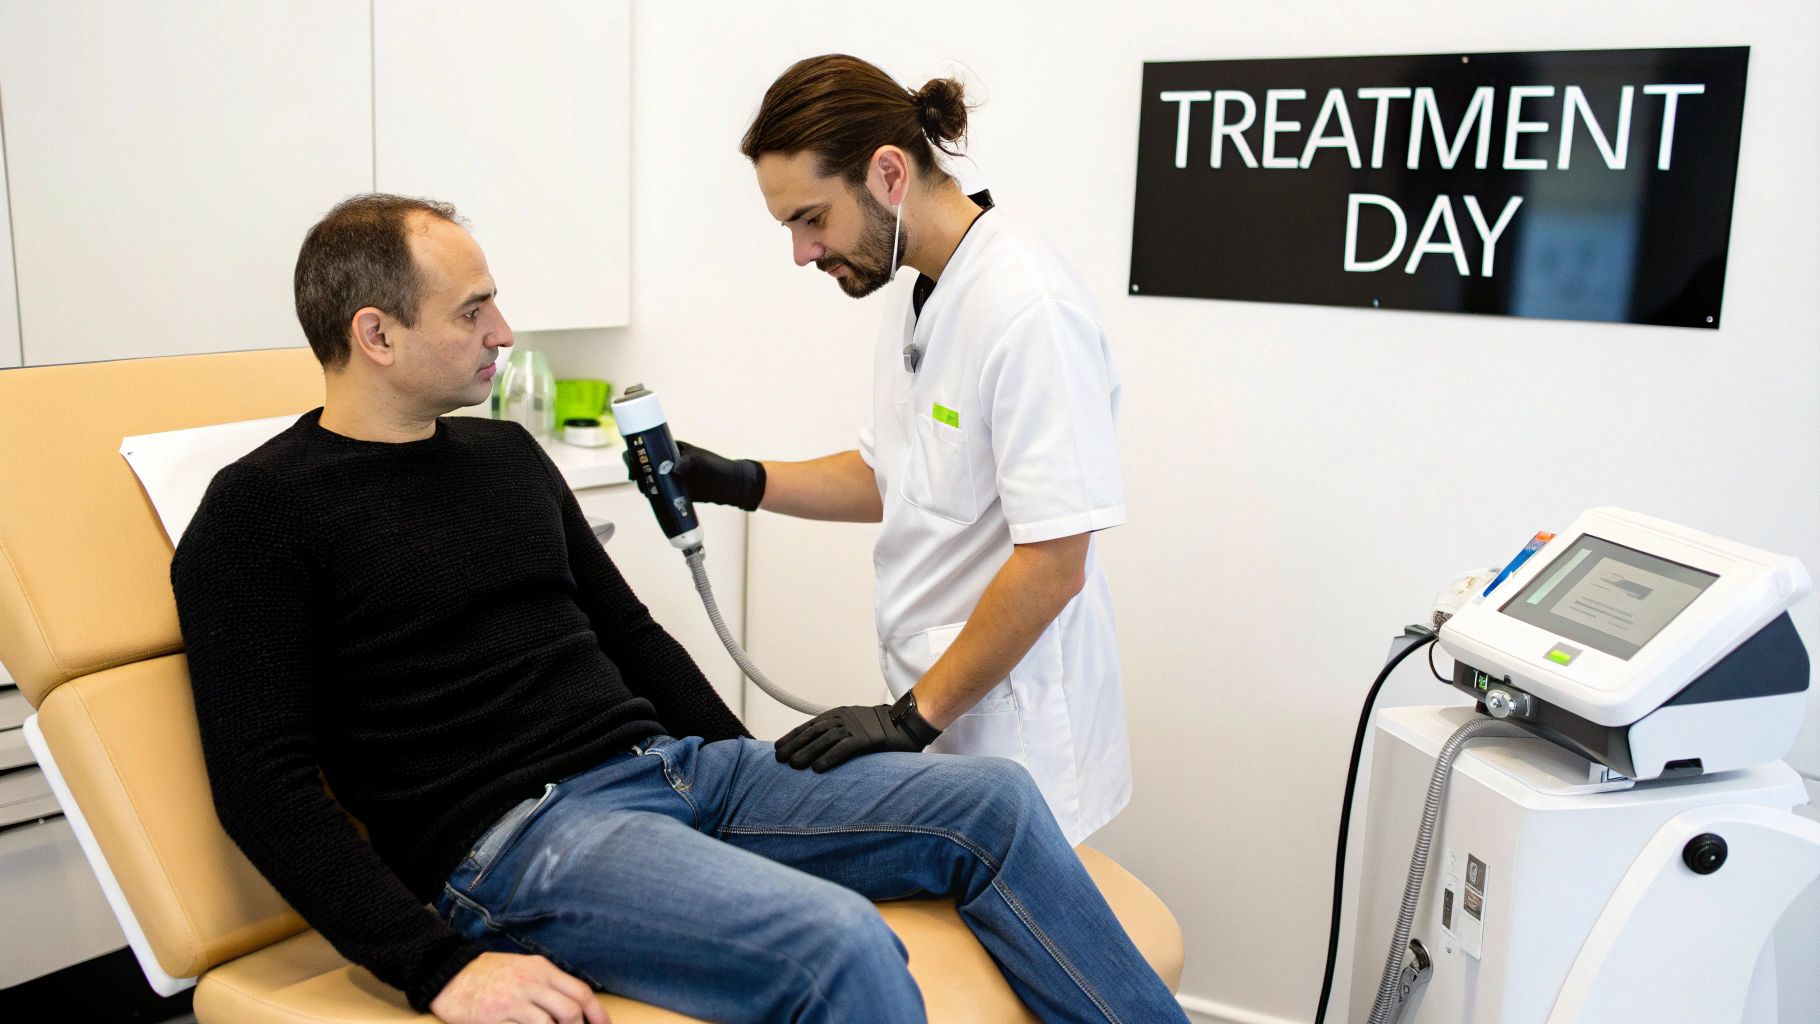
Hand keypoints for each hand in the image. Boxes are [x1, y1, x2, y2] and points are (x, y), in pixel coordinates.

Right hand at [430, 951, 608, 1023]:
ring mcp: (512, 1002)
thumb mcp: (524, 968)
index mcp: (541, 969)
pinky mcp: (494, 1018)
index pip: (580, 992)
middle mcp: (531, 983)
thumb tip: (574, 1008)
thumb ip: (548, 984)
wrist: (449, 973)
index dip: (597, 1013)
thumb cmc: (490, 973)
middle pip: (570, 1011)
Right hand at [620, 441, 764, 510]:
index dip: (637, 452)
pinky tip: (650, 498)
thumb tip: (673, 469)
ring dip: (643, 483)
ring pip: (649, 478)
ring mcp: (669, 476)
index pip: (649, 447)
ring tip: (645, 490)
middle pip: (645, 464)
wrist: (729, 486)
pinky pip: (657, 491)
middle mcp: (667, 461)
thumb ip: (689, 464)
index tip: (633, 461)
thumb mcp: (702, 463)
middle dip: (638, 470)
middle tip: (639, 480)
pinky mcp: (673, 490)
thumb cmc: (716, 469)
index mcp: (671, 448)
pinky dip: (651, 494)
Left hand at [775, 703, 936, 771]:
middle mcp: (846, 718)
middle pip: (814, 731)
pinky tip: (818, 768)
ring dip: (808, 752)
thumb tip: (822, 749)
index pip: (811, 725)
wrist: (910, 723)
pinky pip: (845, 748)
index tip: (778, 747)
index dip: (793, 736)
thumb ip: (842, 735)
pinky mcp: (868, 739)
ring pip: (826, 739)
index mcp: (841, 714)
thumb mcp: (858, 727)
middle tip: (779, 758)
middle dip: (795, 744)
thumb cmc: (884, 729)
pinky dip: (830, 757)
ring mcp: (857, 727)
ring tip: (793, 765)